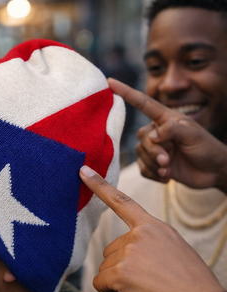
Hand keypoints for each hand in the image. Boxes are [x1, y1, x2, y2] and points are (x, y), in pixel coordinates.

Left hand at [80, 165, 225, 291]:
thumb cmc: (189, 284)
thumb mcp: (173, 250)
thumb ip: (148, 244)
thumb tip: (125, 255)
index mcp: (154, 226)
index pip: (122, 201)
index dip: (100, 185)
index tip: (83, 170)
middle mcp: (140, 234)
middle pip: (111, 250)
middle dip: (122, 269)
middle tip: (147, 282)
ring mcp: (129, 250)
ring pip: (105, 268)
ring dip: (118, 283)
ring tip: (144, 290)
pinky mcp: (121, 270)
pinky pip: (100, 283)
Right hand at [108, 78, 226, 192]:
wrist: (213, 172)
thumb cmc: (207, 148)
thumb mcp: (193, 134)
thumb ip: (171, 130)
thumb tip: (151, 136)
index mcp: (166, 119)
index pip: (143, 103)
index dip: (126, 93)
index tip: (111, 82)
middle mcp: (157, 132)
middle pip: (142, 138)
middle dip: (153, 151)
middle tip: (167, 161)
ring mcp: (155, 149)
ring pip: (141, 155)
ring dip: (154, 164)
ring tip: (168, 169)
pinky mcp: (153, 165)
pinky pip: (142, 169)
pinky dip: (153, 174)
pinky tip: (166, 176)